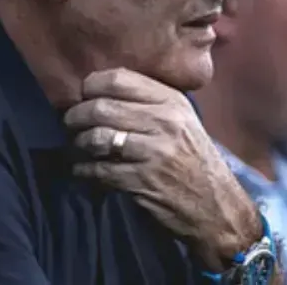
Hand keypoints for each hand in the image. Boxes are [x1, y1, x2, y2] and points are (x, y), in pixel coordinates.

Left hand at [63, 68, 262, 271]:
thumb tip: (101, 90)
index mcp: (171, 101)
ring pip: (96, 137)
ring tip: (77, 146)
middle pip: (101, 107)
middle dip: (76, 115)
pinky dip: (83, 169)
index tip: (82, 95)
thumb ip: (150, 101)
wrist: (216, 208)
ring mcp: (153, 152)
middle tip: (69, 122)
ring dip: (78, 142)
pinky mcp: (142, 181)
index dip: (91, 85)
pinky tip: (82, 169)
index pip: (118, 79)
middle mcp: (163, 122)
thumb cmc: (194, 159)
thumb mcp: (182, 121)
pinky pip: (99, 169)